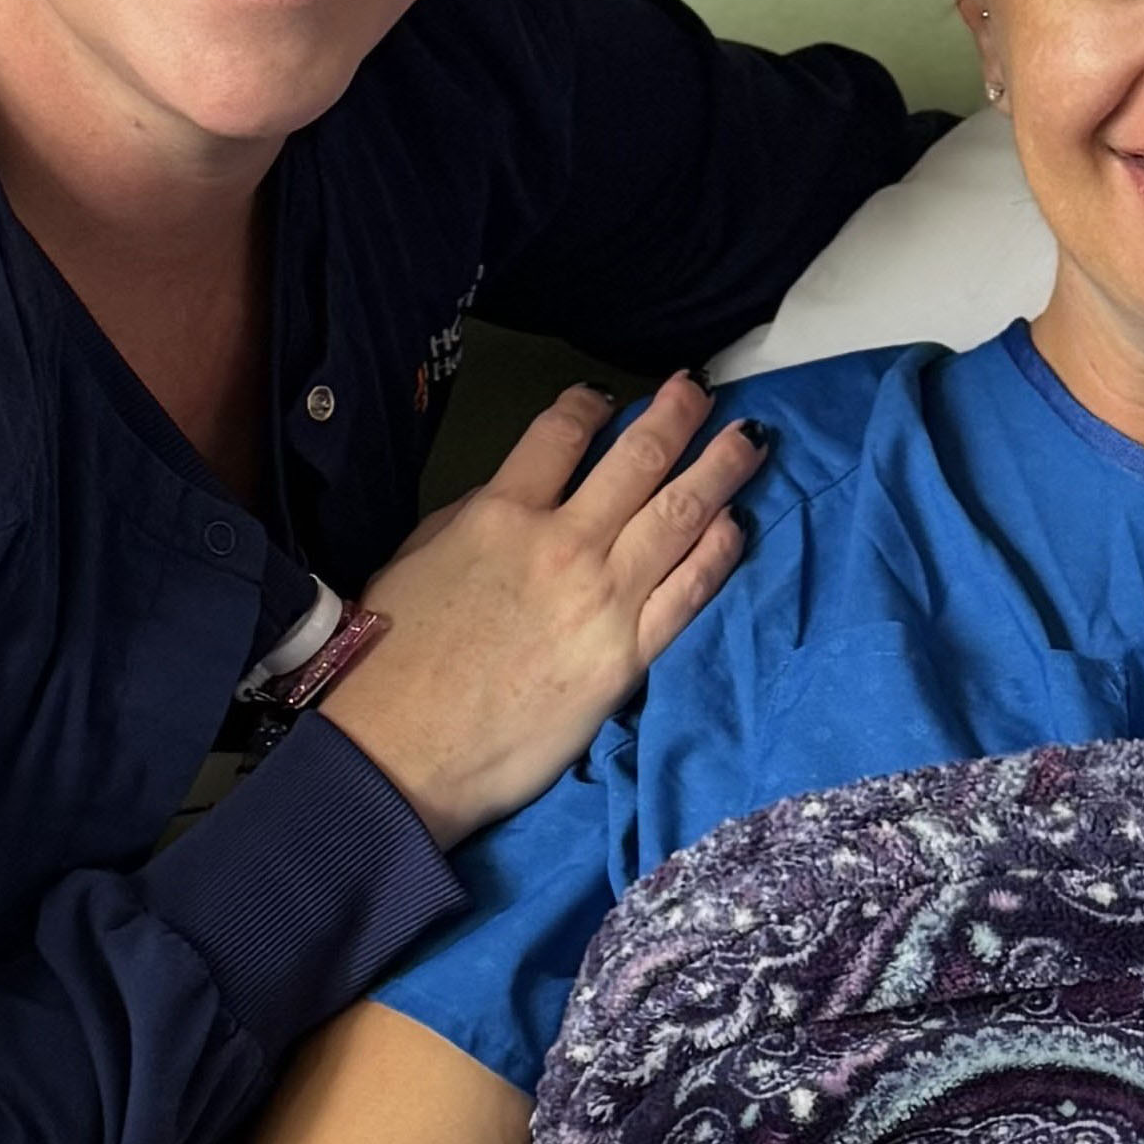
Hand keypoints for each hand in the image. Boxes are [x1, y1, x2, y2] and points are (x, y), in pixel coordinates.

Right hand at [324, 375, 760, 848]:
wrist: (403, 753)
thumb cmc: (392, 661)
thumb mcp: (415, 559)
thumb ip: (471, 517)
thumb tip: (515, 495)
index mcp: (499, 514)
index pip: (560, 434)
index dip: (589, 405)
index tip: (607, 397)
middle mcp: (562, 544)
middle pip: (637, 461)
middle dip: (676, 416)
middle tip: (699, 391)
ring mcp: (603, 599)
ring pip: (678, 515)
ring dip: (719, 469)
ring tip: (750, 438)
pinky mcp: (629, 656)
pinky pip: (689, 591)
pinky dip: (719, 552)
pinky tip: (738, 523)